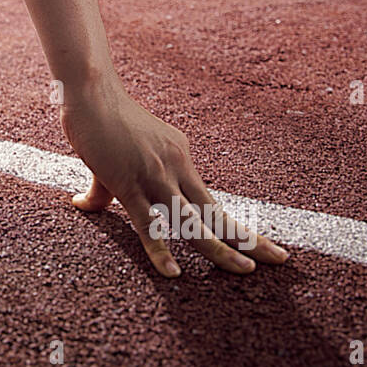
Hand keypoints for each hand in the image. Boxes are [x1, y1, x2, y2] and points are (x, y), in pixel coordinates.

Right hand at [61, 74, 287, 276]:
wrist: (88, 93)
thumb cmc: (97, 121)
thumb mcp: (110, 159)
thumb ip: (103, 190)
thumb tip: (85, 206)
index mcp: (179, 158)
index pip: (209, 200)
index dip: (232, 225)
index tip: (256, 245)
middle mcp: (177, 167)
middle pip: (218, 212)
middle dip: (250, 239)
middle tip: (281, 259)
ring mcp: (156, 176)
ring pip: (194, 222)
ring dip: (221, 249)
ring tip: (245, 270)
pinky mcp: (130, 185)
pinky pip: (149, 225)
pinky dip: (161, 251)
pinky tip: (173, 273)